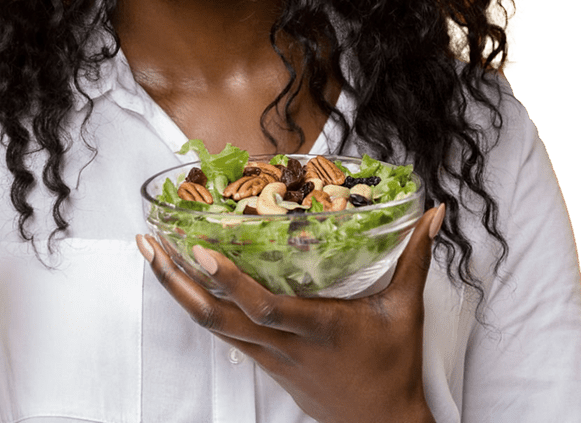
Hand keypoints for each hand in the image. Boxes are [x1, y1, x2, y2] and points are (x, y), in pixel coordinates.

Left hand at [137, 205, 443, 422]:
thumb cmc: (393, 366)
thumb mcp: (406, 308)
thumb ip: (415, 256)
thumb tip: (433, 213)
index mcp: (316, 327)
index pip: (263, 306)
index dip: (229, 280)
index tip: (199, 249)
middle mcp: (282, 343)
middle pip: (215, 317)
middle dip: (176, 280)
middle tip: (147, 243)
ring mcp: (268, 356)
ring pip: (211, 326)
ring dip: (178, 290)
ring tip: (153, 253)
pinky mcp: (265, 362)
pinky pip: (223, 332)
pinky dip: (199, 304)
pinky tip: (186, 280)